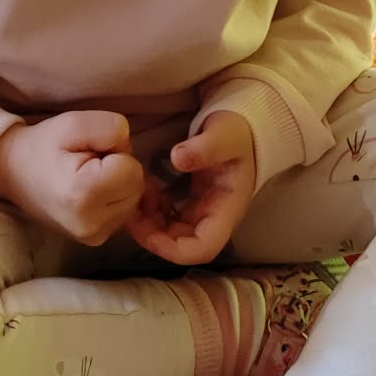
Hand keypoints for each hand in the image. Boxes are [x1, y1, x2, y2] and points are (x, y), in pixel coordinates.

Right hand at [0, 111, 144, 246]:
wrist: (13, 173)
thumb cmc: (43, 145)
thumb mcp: (74, 122)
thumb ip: (111, 128)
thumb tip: (130, 147)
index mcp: (84, 195)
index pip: (133, 169)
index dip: (115, 152)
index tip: (88, 152)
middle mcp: (91, 225)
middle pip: (137, 186)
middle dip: (120, 168)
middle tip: (88, 162)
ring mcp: (94, 237)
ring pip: (134, 199)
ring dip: (119, 183)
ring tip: (88, 176)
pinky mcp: (97, 240)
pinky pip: (125, 211)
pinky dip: (115, 198)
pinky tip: (91, 192)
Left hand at [126, 111, 255, 264]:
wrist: (246, 126)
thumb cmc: (238, 132)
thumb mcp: (226, 135)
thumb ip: (205, 147)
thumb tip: (178, 158)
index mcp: (227, 211)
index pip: (202, 248)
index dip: (171, 248)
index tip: (144, 229)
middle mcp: (214, 218)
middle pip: (182, 245)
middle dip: (152, 235)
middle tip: (129, 209)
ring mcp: (203, 211)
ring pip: (172, 233)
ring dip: (150, 223)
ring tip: (133, 196)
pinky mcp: (193, 202)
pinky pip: (169, 217)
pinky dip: (152, 211)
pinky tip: (142, 191)